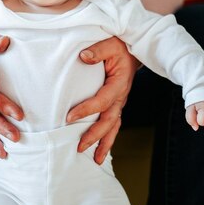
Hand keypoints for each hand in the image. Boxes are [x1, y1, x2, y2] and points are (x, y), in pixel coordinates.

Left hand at [66, 36, 140, 164]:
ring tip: (96, 160)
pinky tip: (100, 152)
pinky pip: (114, 124)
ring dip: (104, 143)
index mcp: (119, 83)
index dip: (86, 110)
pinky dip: (108, 139)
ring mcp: (120, 102)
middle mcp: (121, 96)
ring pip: (114, 127)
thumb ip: (98, 50)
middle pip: (109, 121)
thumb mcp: (110, 44)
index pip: (102, 100)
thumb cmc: (120, 46)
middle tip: (79, 147)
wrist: (133, 49)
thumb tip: (83, 57)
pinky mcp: (117, 104)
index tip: (69, 118)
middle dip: (95, 136)